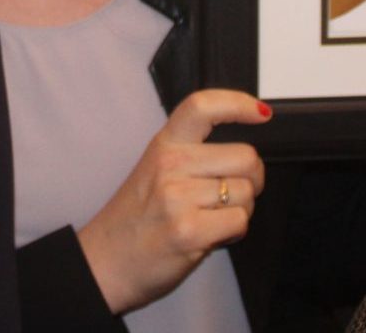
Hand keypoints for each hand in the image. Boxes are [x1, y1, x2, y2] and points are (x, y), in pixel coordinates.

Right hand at [76, 89, 271, 312]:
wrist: (104, 263)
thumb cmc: (135, 220)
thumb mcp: (155, 171)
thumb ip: (192, 156)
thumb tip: (245, 156)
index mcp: (163, 145)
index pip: (203, 106)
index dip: (238, 103)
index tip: (260, 113)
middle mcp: (170, 165)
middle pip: (245, 157)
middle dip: (252, 179)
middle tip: (231, 193)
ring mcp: (178, 197)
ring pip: (246, 192)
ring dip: (240, 209)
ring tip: (211, 218)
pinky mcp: (189, 230)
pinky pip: (240, 221)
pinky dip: (234, 231)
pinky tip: (211, 234)